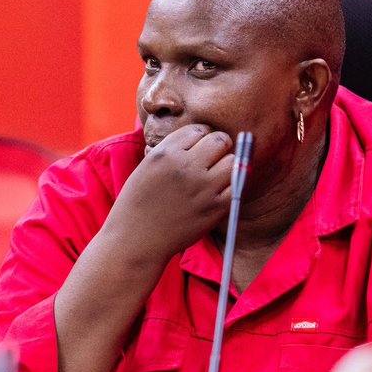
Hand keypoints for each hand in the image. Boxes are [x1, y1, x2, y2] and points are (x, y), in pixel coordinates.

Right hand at [105, 125, 233, 262]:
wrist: (135, 241)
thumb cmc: (137, 205)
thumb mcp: (146, 168)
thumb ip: (170, 151)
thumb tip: (199, 137)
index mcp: (165, 153)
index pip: (198, 130)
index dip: (199, 139)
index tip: (196, 151)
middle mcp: (185, 166)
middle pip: (220, 140)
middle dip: (218, 148)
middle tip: (211, 161)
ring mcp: (202, 187)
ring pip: (232, 161)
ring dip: (226, 167)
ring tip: (214, 177)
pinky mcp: (214, 207)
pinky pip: (236, 186)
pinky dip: (230, 187)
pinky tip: (217, 193)